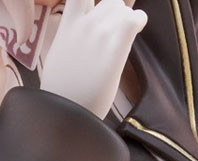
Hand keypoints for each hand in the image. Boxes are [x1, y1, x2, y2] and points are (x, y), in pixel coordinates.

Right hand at [40, 0, 146, 118]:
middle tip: (118, 32)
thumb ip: (70, 40)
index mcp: (67, 27)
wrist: (67, 113)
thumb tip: (78, 41)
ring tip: (127, 34)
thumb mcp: (58, 57)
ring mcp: (99, 34)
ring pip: (122, 9)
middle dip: (116, 14)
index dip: (91, 1)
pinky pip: (133, 19)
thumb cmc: (62, 94)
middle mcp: (83, 25)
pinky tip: (139, 27)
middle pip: (109, 2)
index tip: (97, 10)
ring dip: (127, 20)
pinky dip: (139, 20)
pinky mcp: (114, 46)